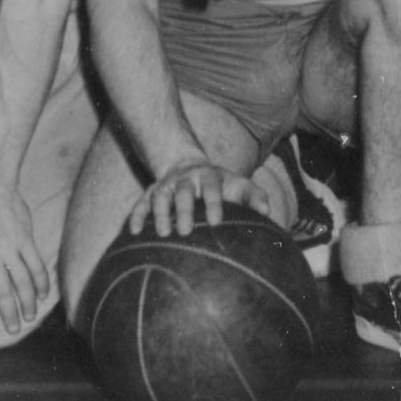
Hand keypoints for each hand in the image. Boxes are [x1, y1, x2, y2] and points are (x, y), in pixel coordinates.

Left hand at [0, 171, 47, 335]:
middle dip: (8, 313)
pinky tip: (43, 295)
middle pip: (2, 290)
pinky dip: (41, 282)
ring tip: (29, 316)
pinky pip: (36, 265)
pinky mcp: (26, 238)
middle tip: (13, 328)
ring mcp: (11, 246)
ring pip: (23, 281)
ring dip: (27, 302)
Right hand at [131, 159, 270, 238]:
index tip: (215, 221)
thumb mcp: (237, 184)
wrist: (188, 165)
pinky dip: (136, 215)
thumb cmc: (219, 184)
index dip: (213, 202)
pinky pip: (140, 203)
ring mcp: (166, 185)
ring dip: (159, 213)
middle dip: (183, 210)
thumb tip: (267, 211)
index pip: (211, 187)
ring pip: (159, 196)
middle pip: (183, 192)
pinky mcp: (151, 192)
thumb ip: (253, 195)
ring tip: (162, 234)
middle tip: (184, 231)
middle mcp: (185, 179)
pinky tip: (134, 232)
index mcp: (208, 176)